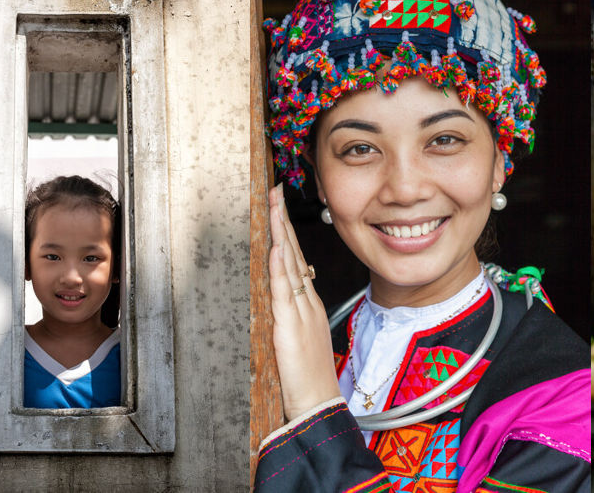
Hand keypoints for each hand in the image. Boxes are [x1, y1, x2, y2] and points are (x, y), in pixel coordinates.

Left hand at [268, 185, 340, 419]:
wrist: (319, 401)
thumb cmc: (310, 375)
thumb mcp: (303, 336)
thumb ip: (297, 313)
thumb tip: (290, 291)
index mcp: (309, 303)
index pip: (296, 258)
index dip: (287, 231)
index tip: (279, 206)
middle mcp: (307, 301)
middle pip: (294, 252)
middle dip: (283, 220)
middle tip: (276, 191)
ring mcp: (300, 311)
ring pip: (290, 264)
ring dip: (280, 233)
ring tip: (274, 206)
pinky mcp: (290, 326)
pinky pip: (285, 291)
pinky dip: (280, 269)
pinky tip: (276, 249)